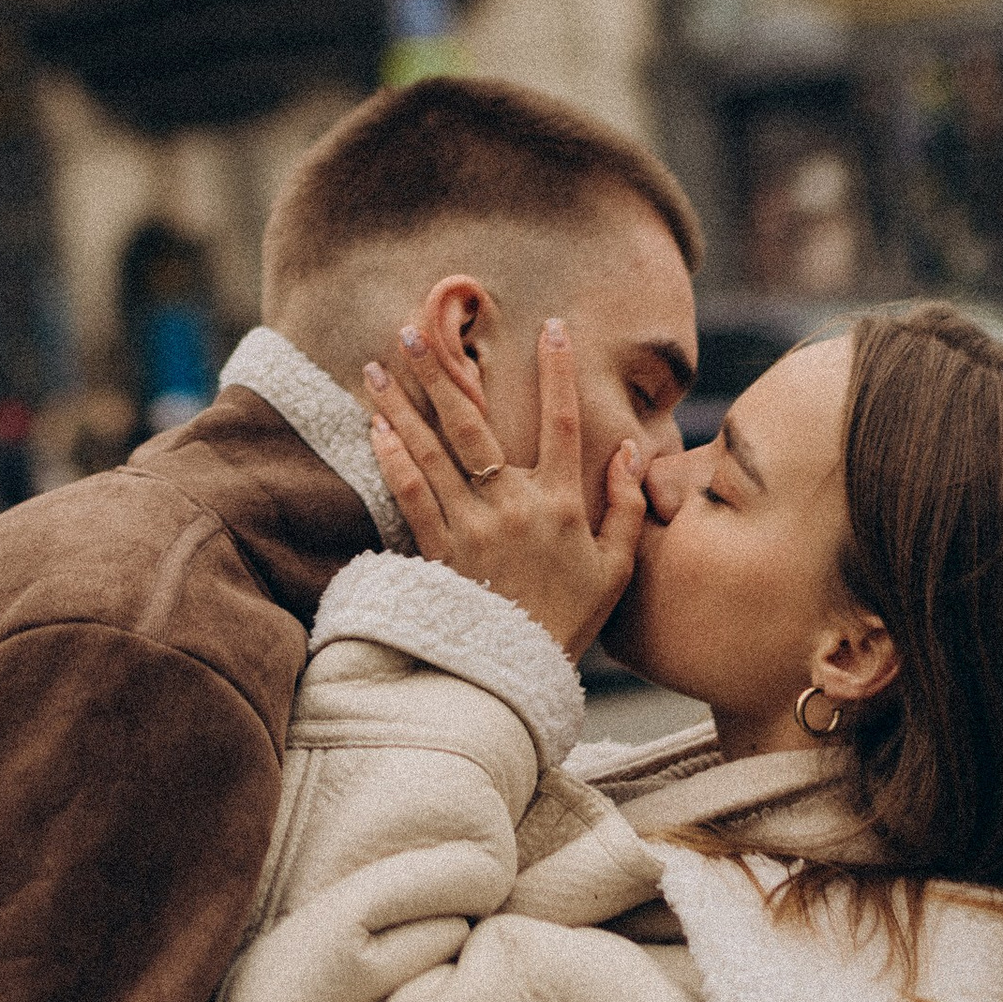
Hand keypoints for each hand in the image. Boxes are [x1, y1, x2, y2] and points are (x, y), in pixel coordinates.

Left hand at [362, 314, 644, 661]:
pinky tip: (374, 429)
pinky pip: (411, 495)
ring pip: (431, 452)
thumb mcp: (615, 567)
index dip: (559, 374)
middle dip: (441, 372)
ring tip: (374, 367)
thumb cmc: (569, 618)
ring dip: (400, 406)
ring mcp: (471, 527)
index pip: (562, 424)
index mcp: (560, 503)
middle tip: (413, 330)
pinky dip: (392, 460)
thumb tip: (628, 450)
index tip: (552, 327)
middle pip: (473, 424)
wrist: (517, 674)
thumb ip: (625, 506)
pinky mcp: (438, 550)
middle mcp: (513, 505)